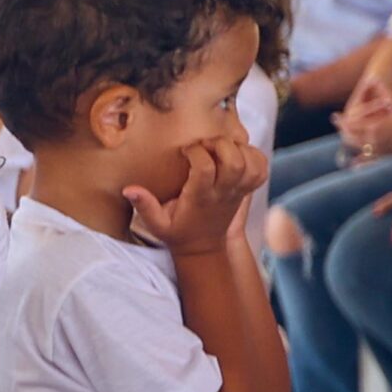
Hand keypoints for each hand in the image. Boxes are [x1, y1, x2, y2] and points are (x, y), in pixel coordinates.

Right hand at [125, 135, 266, 255]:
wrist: (204, 247)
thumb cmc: (177, 232)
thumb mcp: (156, 223)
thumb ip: (144, 206)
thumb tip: (129, 189)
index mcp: (200, 198)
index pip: (205, 167)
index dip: (196, 152)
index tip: (185, 151)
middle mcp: (223, 193)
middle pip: (234, 161)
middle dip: (220, 144)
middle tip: (205, 143)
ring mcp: (238, 191)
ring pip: (250, 162)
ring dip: (237, 147)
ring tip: (221, 147)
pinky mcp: (247, 190)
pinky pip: (261, 167)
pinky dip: (254, 155)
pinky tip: (237, 153)